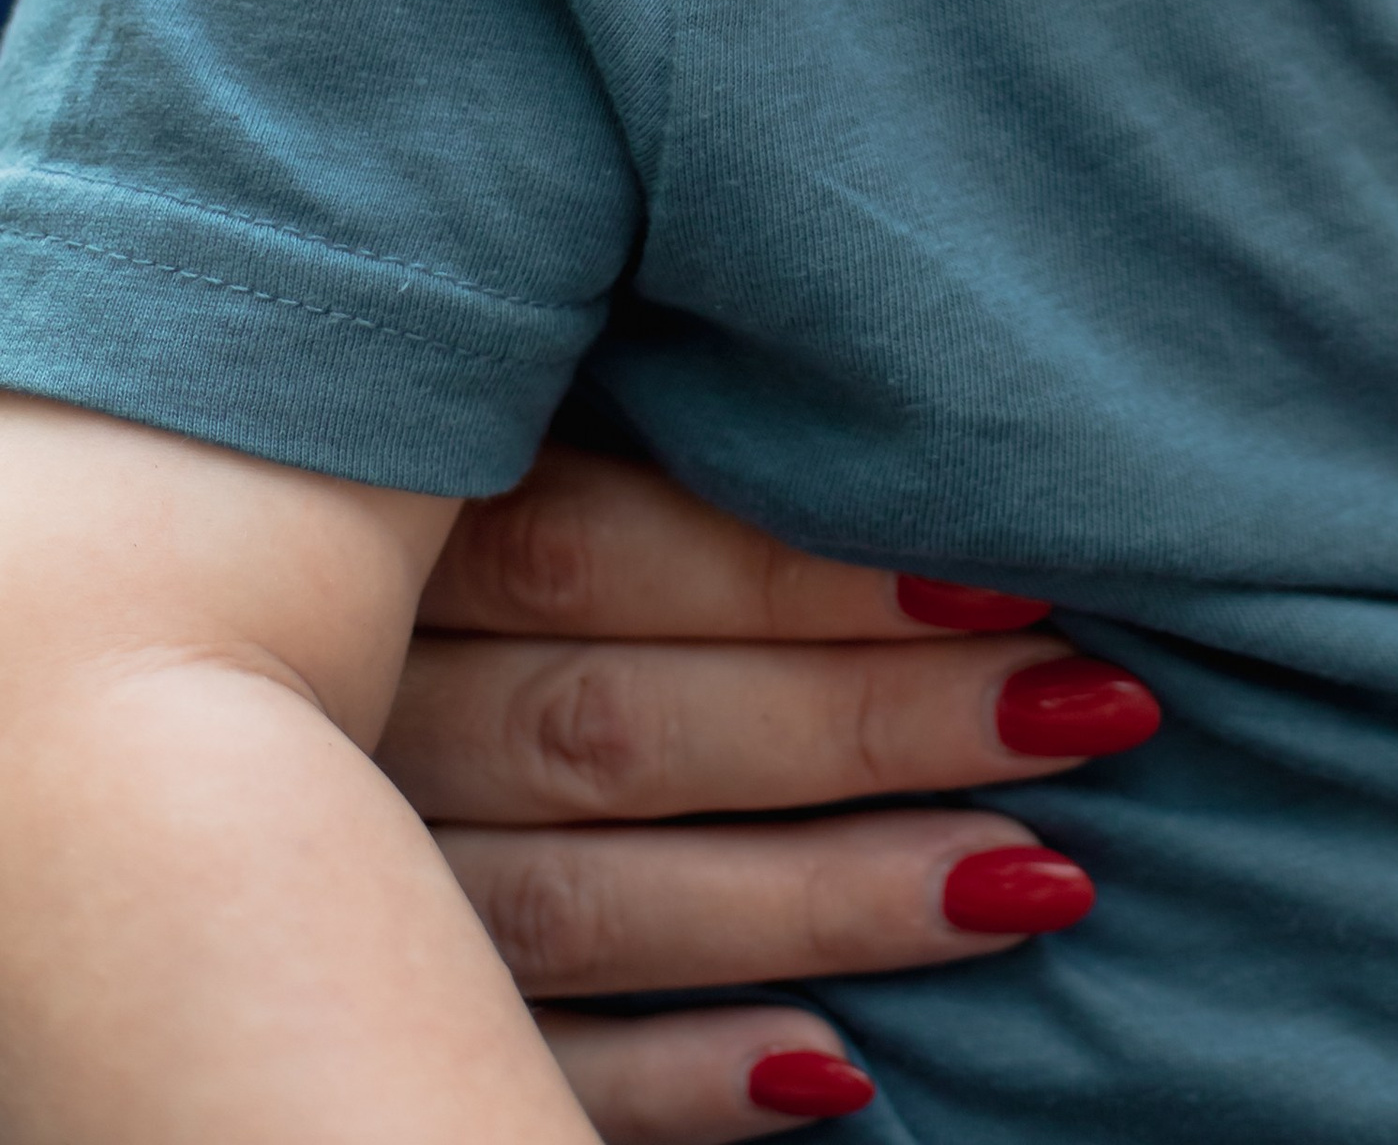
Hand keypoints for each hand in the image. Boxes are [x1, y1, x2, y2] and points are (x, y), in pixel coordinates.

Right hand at [380, 446, 1155, 1142]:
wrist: (218, 768)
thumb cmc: (439, 515)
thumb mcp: (499, 436)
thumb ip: (643, 440)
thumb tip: (900, 406)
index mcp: (383, 538)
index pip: (595, 548)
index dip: (804, 572)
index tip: (1013, 581)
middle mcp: (356, 708)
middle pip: (620, 727)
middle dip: (871, 725)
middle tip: (1092, 712)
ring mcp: (343, 883)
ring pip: (594, 905)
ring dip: (827, 900)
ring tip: (1037, 880)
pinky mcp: (358, 1023)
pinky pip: (529, 1063)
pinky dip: (683, 1078)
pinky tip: (836, 1068)